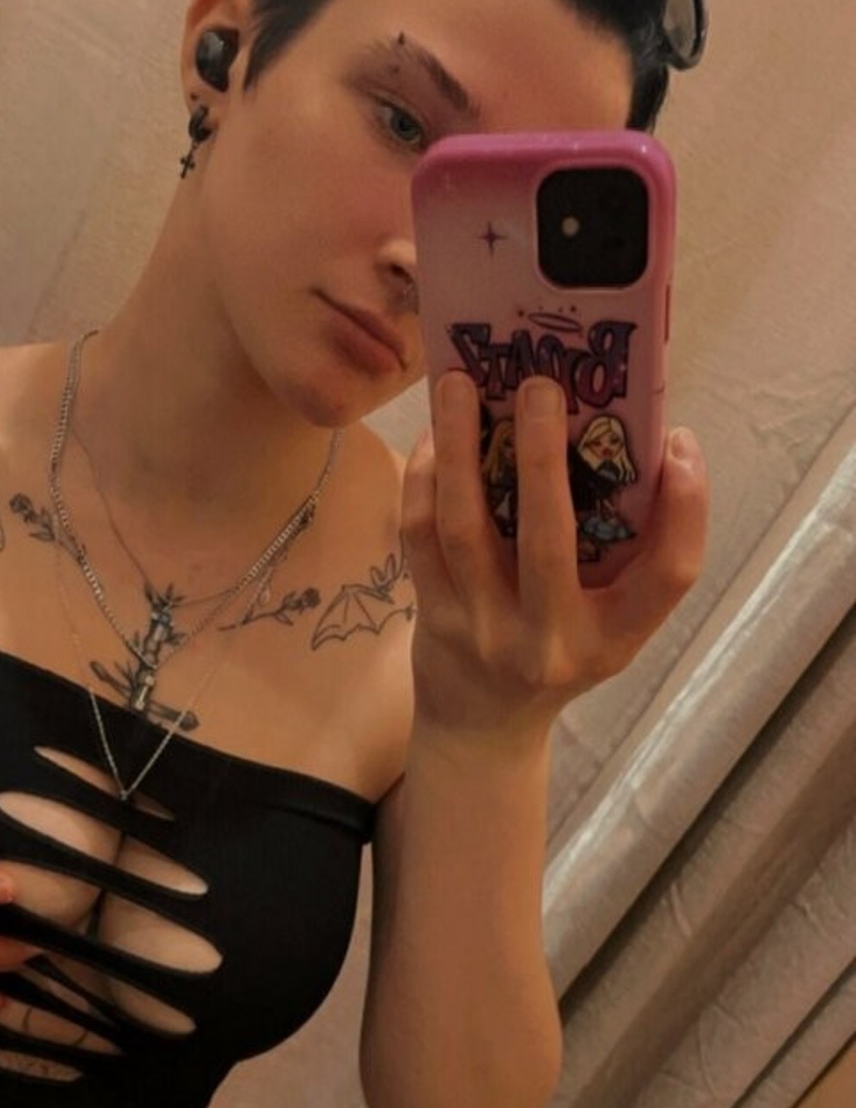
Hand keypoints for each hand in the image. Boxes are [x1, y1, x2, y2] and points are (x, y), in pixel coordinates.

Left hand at [401, 371, 709, 745]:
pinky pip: (420, 538)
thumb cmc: (560, 648)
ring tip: (460, 384)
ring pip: (465, 528)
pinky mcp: (434, 618)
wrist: (483, 724)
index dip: (687, 508)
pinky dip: (425, 481)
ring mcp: (485, 632)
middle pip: (551, 539)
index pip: (669, 576)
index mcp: (614, 638)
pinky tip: (435, 440)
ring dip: (460, 448)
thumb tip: (639, 437)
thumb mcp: (611, 620)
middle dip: (544, 454)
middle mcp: (551, 642)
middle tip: (542, 384)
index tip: (681, 441)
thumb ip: (631, 551)